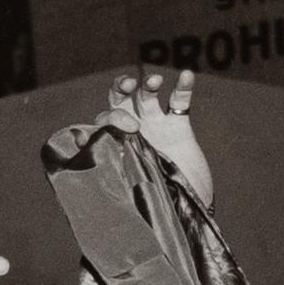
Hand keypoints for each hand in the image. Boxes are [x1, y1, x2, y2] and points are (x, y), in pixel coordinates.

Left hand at [92, 70, 212, 207]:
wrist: (188, 210)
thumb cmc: (159, 203)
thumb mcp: (134, 189)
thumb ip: (118, 173)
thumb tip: (95, 168)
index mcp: (117, 146)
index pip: (106, 121)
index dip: (112, 118)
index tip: (131, 129)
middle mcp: (133, 133)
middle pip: (120, 99)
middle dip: (121, 87)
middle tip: (129, 86)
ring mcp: (156, 127)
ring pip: (148, 95)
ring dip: (150, 84)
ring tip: (156, 82)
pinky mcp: (178, 126)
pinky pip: (180, 101)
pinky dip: (184, 86)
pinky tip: (187, 75)